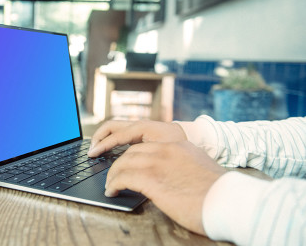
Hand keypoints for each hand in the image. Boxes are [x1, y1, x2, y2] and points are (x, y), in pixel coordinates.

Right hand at [88, 120, 186, 157]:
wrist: (199, 142)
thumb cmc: (184, 151)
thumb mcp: (165, 155)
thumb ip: (144, 158)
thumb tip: (124, 166)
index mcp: (145, 128)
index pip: (116, 135)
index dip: (103, 146)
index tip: (92, 155)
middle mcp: (141, 125)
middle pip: (112, 126)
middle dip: (99, 137)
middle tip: (90, 152)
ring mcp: (142, 128)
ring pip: (117, 129)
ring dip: (105, 138)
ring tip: (96, 150)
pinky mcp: (144, 133)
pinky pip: (124, 134)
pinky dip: (113, 140)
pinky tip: (110, 152)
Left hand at [105, 141, 225, 234]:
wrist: (230, 201)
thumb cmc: (218, 193)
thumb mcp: (198, 168)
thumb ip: (181, 164)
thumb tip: (168, 175)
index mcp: (178, 144)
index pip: (145, 139)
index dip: (129, 148)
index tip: (121, 156)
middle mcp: (166, 148)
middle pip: (131, 149)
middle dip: (116, 158)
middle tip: (109, 169)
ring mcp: (158, 161)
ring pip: (123, 162)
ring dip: (113, 174)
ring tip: (110, 185)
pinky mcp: (152, 178)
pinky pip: (122, 177)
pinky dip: (113, 184)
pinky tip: (112, 191)